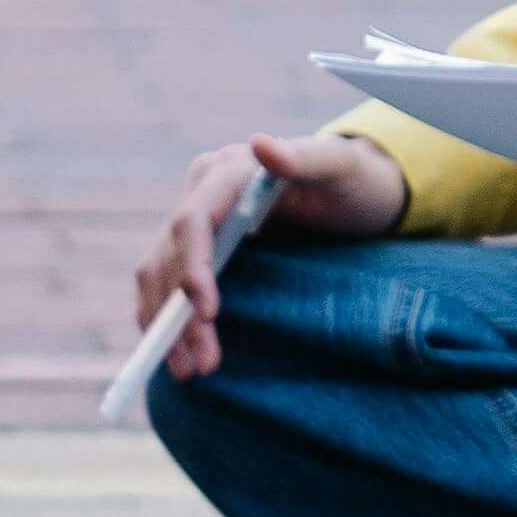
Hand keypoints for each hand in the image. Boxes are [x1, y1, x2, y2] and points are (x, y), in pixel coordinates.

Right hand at [126, 131, 408, 382]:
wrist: (356, 195)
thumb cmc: (355, 181)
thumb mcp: (342, 168)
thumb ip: (306, 158)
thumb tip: (260, 143)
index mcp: (226, 171)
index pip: (193, 221)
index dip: (191, 267)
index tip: (206, 313)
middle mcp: (200, 194)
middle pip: (169, 257)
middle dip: (177, 313)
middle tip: (198, 367)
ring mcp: (196, 223)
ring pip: (159, 277)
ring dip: (165, 327)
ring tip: (188, 373)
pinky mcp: (199, 251)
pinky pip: (166, 288)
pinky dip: (165, 322)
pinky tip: (174, 356)